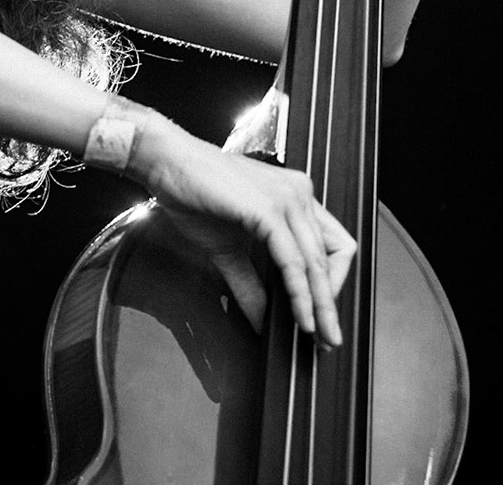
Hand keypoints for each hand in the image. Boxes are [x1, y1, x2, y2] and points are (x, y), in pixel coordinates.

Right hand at [132, 117, 355, 347]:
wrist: (168, 164)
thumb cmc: (194, 194)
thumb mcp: (227, 249)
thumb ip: (250, 284)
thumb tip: (264, 321)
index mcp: (294, 197)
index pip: (334, 244)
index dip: (334, 280)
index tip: (322, 310)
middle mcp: (299, 194)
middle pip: (334, 255)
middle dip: (332, 302)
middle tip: (331, 338)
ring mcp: (287, 199)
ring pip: (317, 261)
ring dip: (320, 304)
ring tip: (318, 335)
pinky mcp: (270, 210)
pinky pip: (293, 260)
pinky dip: (299, 292)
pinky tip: (299, 314)